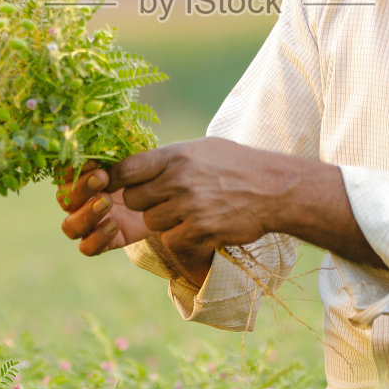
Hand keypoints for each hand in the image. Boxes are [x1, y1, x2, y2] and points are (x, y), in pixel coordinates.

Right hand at [56, 160, 148, 255]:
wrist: (164, 199)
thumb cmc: (144, 174)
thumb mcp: (133, 161)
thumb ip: (117, 158)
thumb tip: (104, 153)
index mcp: (80, 178)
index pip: (62, 174)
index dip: (71, 169)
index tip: (93, 161)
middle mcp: (79, 202)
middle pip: (64, 199)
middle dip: (81, 188)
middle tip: (104, 178)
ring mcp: (89, 224)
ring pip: (70, 226)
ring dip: (85, 214)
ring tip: (107, 202)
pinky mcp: (102, 242)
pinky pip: (87, 247)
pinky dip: (97, 238)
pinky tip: (114, 225)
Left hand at [109, 139, 283, 251]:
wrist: (274, 189)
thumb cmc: (237, 165)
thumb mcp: (202, 149)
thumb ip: (169, 158)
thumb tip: (135, 165)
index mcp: (177, 156)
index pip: (127, 169)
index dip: (115, 179)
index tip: (114, 184)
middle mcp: (179, 180)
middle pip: (133, 200)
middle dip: (143, 202)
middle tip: (161, 200)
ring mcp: (189, 208)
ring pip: (151, 223)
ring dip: (163, 221)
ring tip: (184, 212)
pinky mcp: (200, 231)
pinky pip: (171, 239)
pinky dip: (180, 236)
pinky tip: (197, 225)